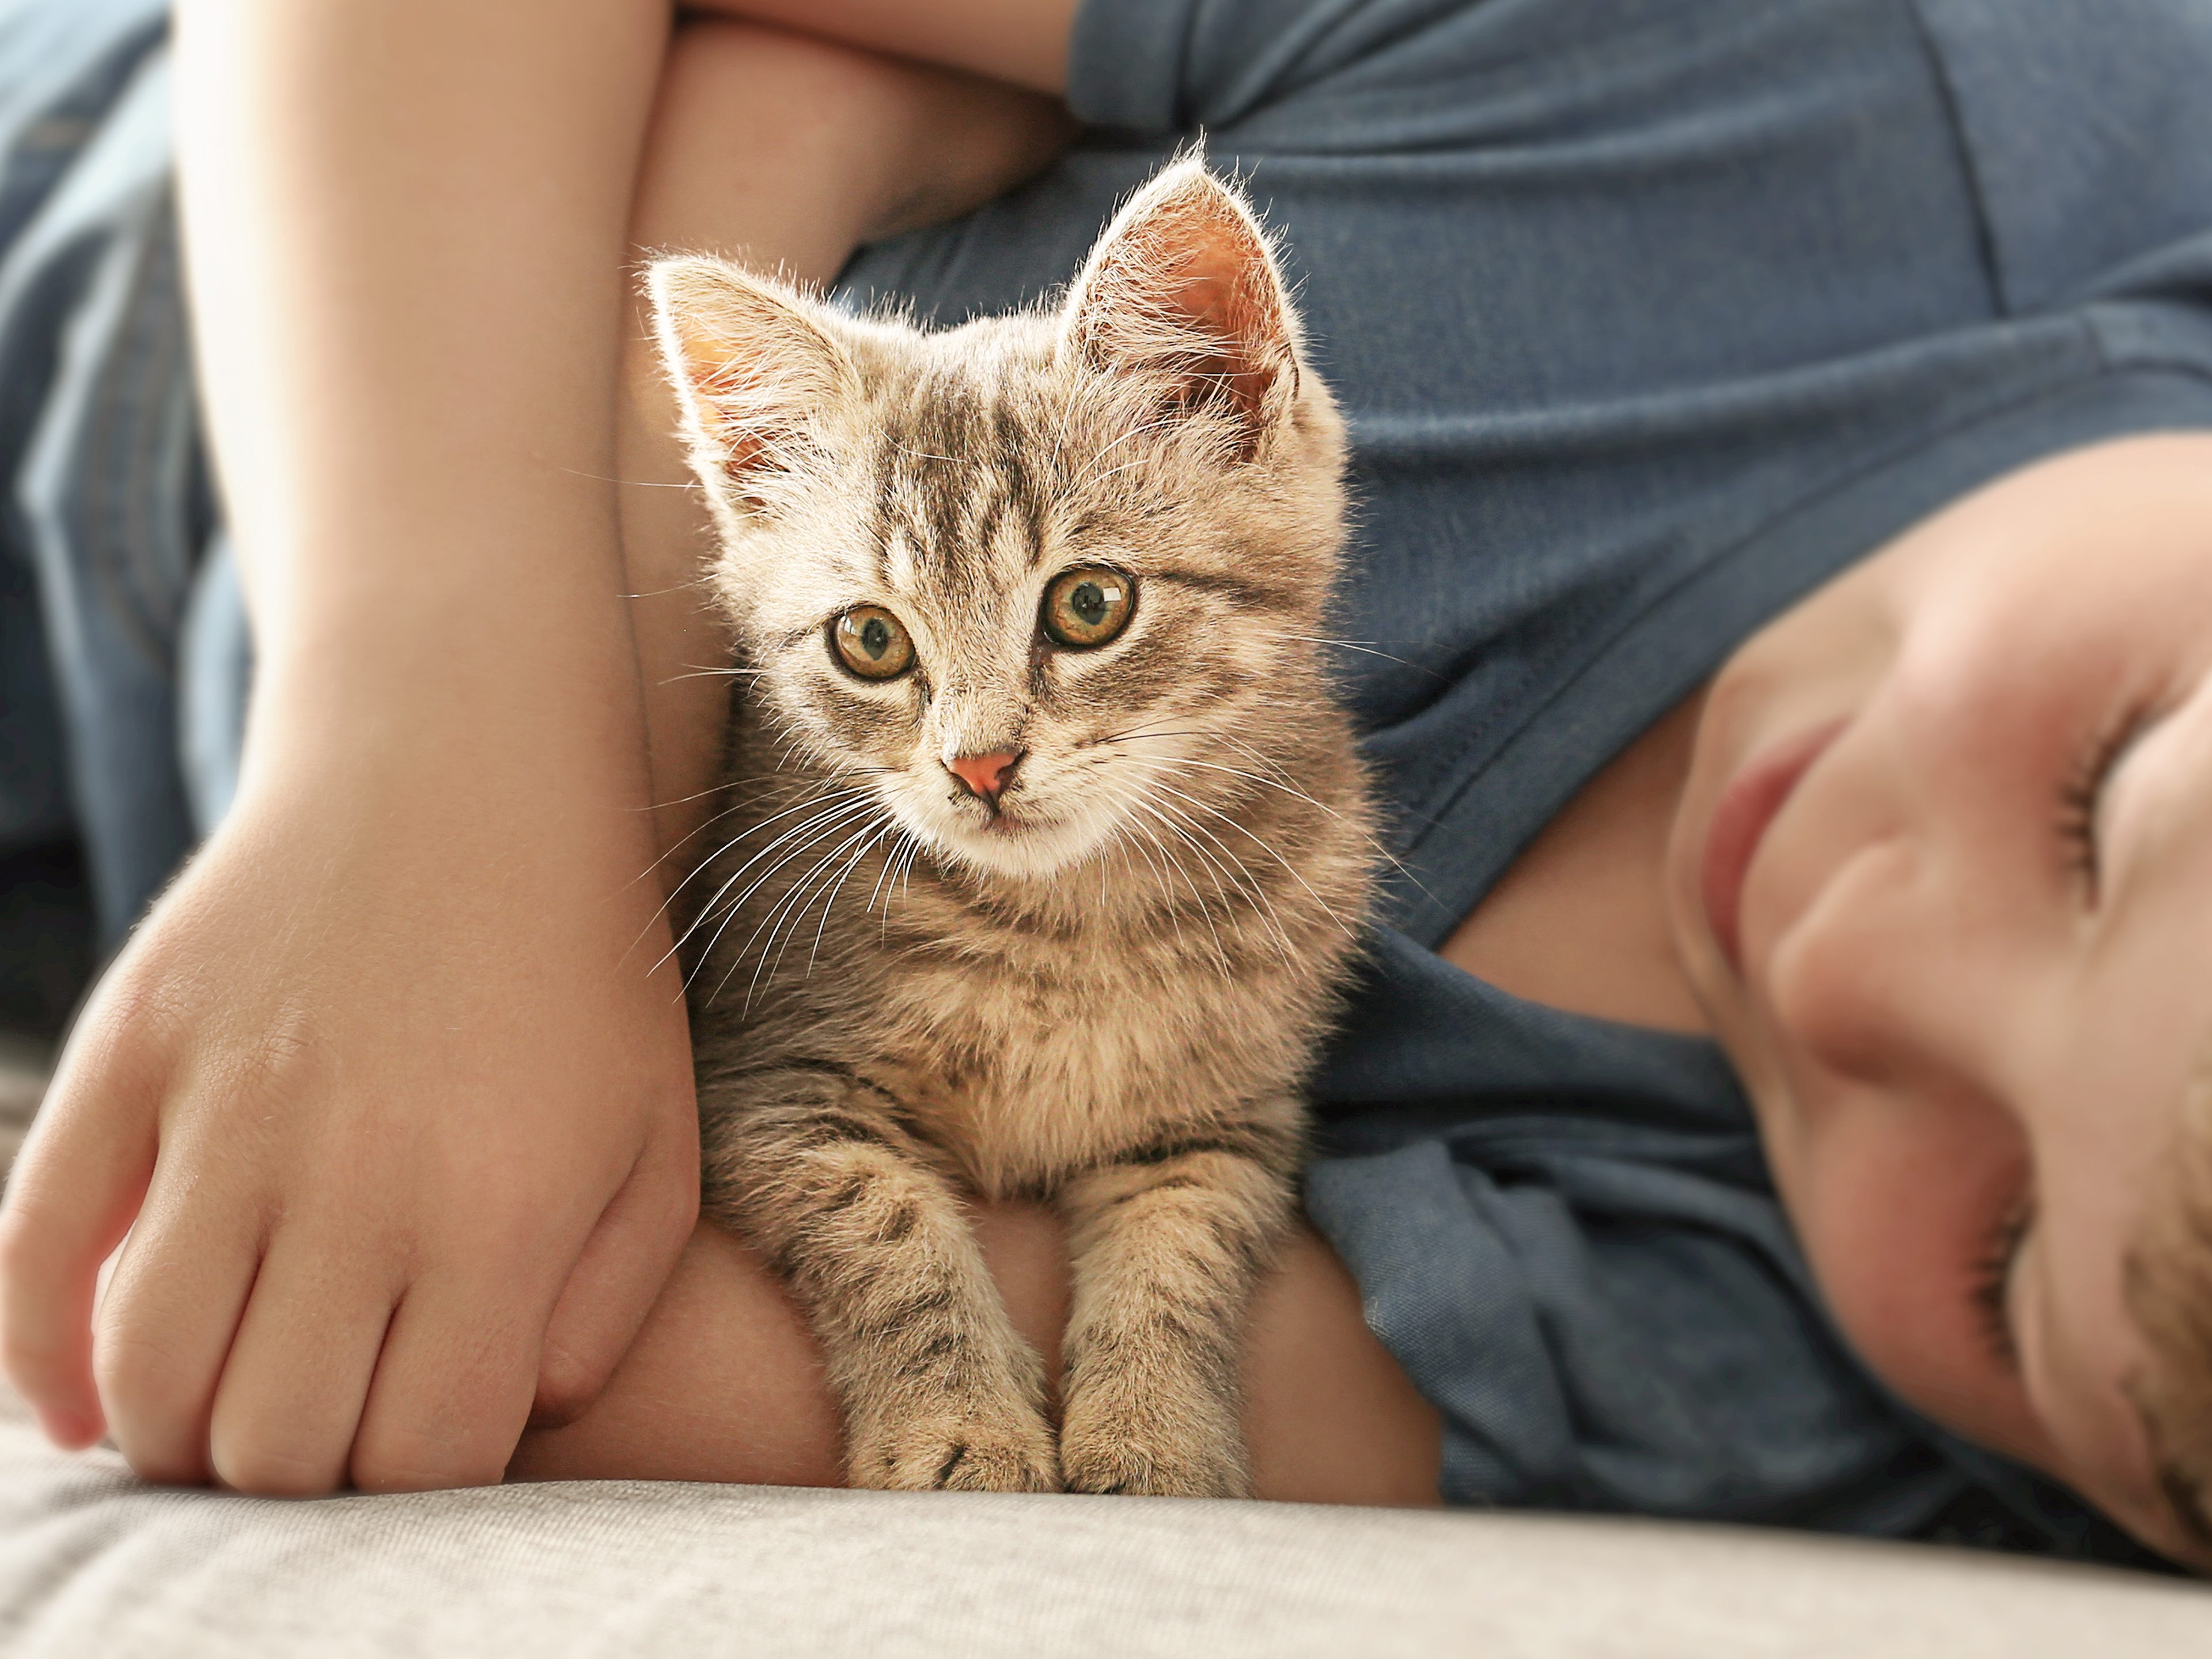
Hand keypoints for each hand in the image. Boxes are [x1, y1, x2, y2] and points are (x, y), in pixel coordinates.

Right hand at [0, 733, 698, 1493]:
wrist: (467, 778)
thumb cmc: (583, 983)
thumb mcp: (656, 1145)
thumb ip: (601, 1311)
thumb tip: (485, 1429)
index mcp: (501, 1210)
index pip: (423, 1456)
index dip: (417, 1478)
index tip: (417, 1433)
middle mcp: (358, 1173)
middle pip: (279, 1441)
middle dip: (301, 1472)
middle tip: (320, 1429)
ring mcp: (228, 1108)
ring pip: (151, 1372)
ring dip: (178, 1431)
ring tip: (220, 1412)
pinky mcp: (133, 1047)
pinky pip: (31, 1251)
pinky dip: (41, 1357)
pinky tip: (86, 1397)